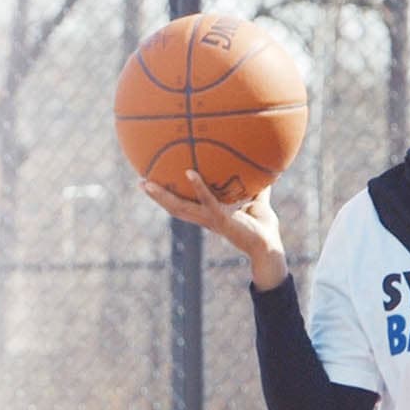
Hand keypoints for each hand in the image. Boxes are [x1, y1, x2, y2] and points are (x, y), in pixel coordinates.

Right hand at [140, 169, 288, 289]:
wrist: (270, 245)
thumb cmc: (262, 226)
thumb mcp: (256, 200)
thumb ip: (255, 185)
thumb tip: (261, 164)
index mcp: (207, 215)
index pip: (182, 205)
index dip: (167, 196)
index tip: (153, 183)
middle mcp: (204, 219)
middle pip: (173, 207)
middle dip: (156, 196)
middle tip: (140, 182)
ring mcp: (210, 219)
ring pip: (180, 207)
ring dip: (163, 195)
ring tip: (148, 183)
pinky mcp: (221, 219)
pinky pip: (207, 200)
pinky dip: (198, 186)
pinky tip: (189, 172)